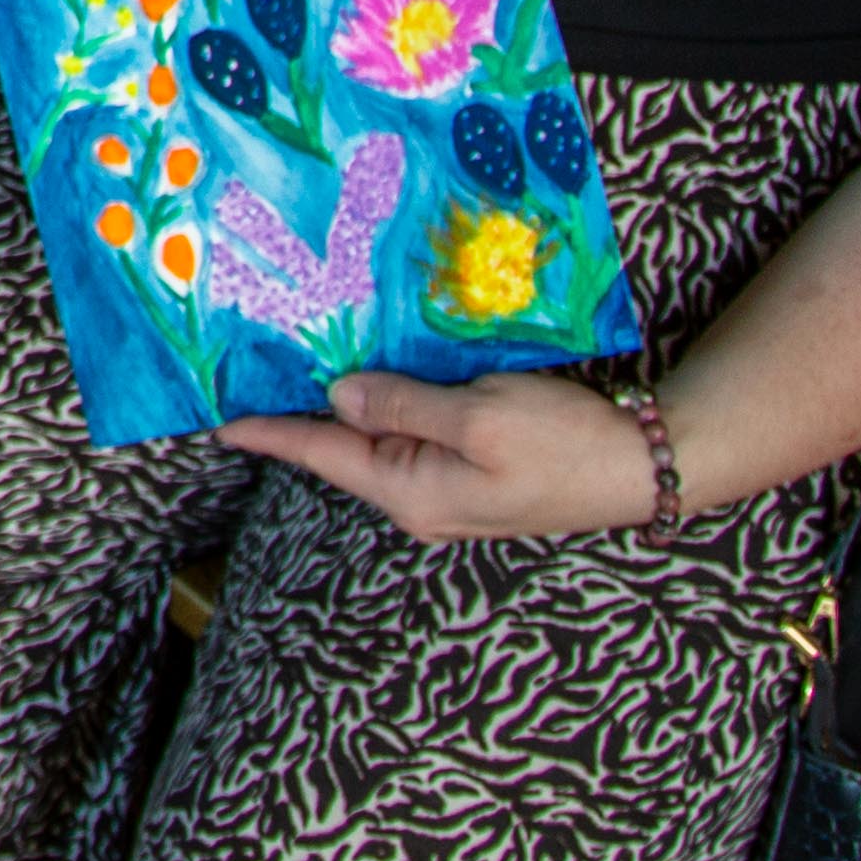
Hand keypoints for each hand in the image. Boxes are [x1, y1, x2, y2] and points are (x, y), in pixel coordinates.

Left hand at [220, 370, 665, 543]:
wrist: (646, 466)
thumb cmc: (565, 444)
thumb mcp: (479, 418)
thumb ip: (402, 406)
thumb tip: (339, 397)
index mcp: (411, 491)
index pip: (319, 456)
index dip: (267, 431)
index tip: (214, 419)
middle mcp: (420, 497)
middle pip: (342, 448)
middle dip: (299, 412)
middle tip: (249, 368)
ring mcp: (448, 487)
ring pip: (377, 438)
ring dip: (344, 403)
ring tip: (296, 363)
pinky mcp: (474, 468)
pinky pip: (414, 433)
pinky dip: (388, 404)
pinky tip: (373, 375)